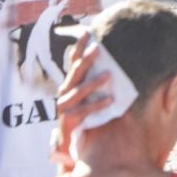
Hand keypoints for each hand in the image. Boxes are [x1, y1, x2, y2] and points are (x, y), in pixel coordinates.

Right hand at [50, 32, 112, 176]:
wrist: (72, 143)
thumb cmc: (84, 114)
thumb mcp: (87, 95)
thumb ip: (94, 80)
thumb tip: (112, 61)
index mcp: (69, 82)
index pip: (72, 61)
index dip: (78, 46)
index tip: (87, 32)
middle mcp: (64, 92)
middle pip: (74, 73)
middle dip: (86, 60)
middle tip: (98, 49)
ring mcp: (65, 107)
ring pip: (78, 92)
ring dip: (94, 82)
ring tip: (109, 75)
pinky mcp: (69, 121)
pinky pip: (84, 111)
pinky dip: (97, 105)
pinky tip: (110, 100)